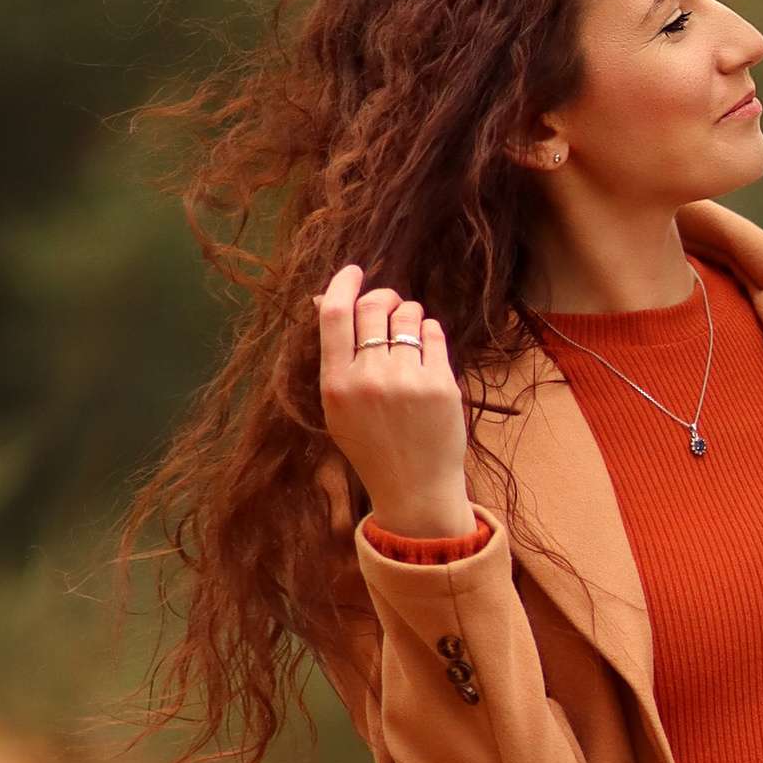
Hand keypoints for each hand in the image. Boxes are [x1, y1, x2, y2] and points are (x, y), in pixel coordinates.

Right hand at [317, 263, 477, 539]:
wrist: (415, 490)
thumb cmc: (373, 446)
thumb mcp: (338, 407)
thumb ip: (334, 356)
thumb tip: (322, 298)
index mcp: (336, 385)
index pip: (333, 314)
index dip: (343, 283)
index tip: (354, 271)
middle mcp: (369, 379)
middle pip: (372, 306)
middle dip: (382, 296)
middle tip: (389, 305)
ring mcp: (406, 381)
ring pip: (407, 315)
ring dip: (408, 313)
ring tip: (409, 332)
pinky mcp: (440, 385)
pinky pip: (433, 332)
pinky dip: (429, 331)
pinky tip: (426, 348)